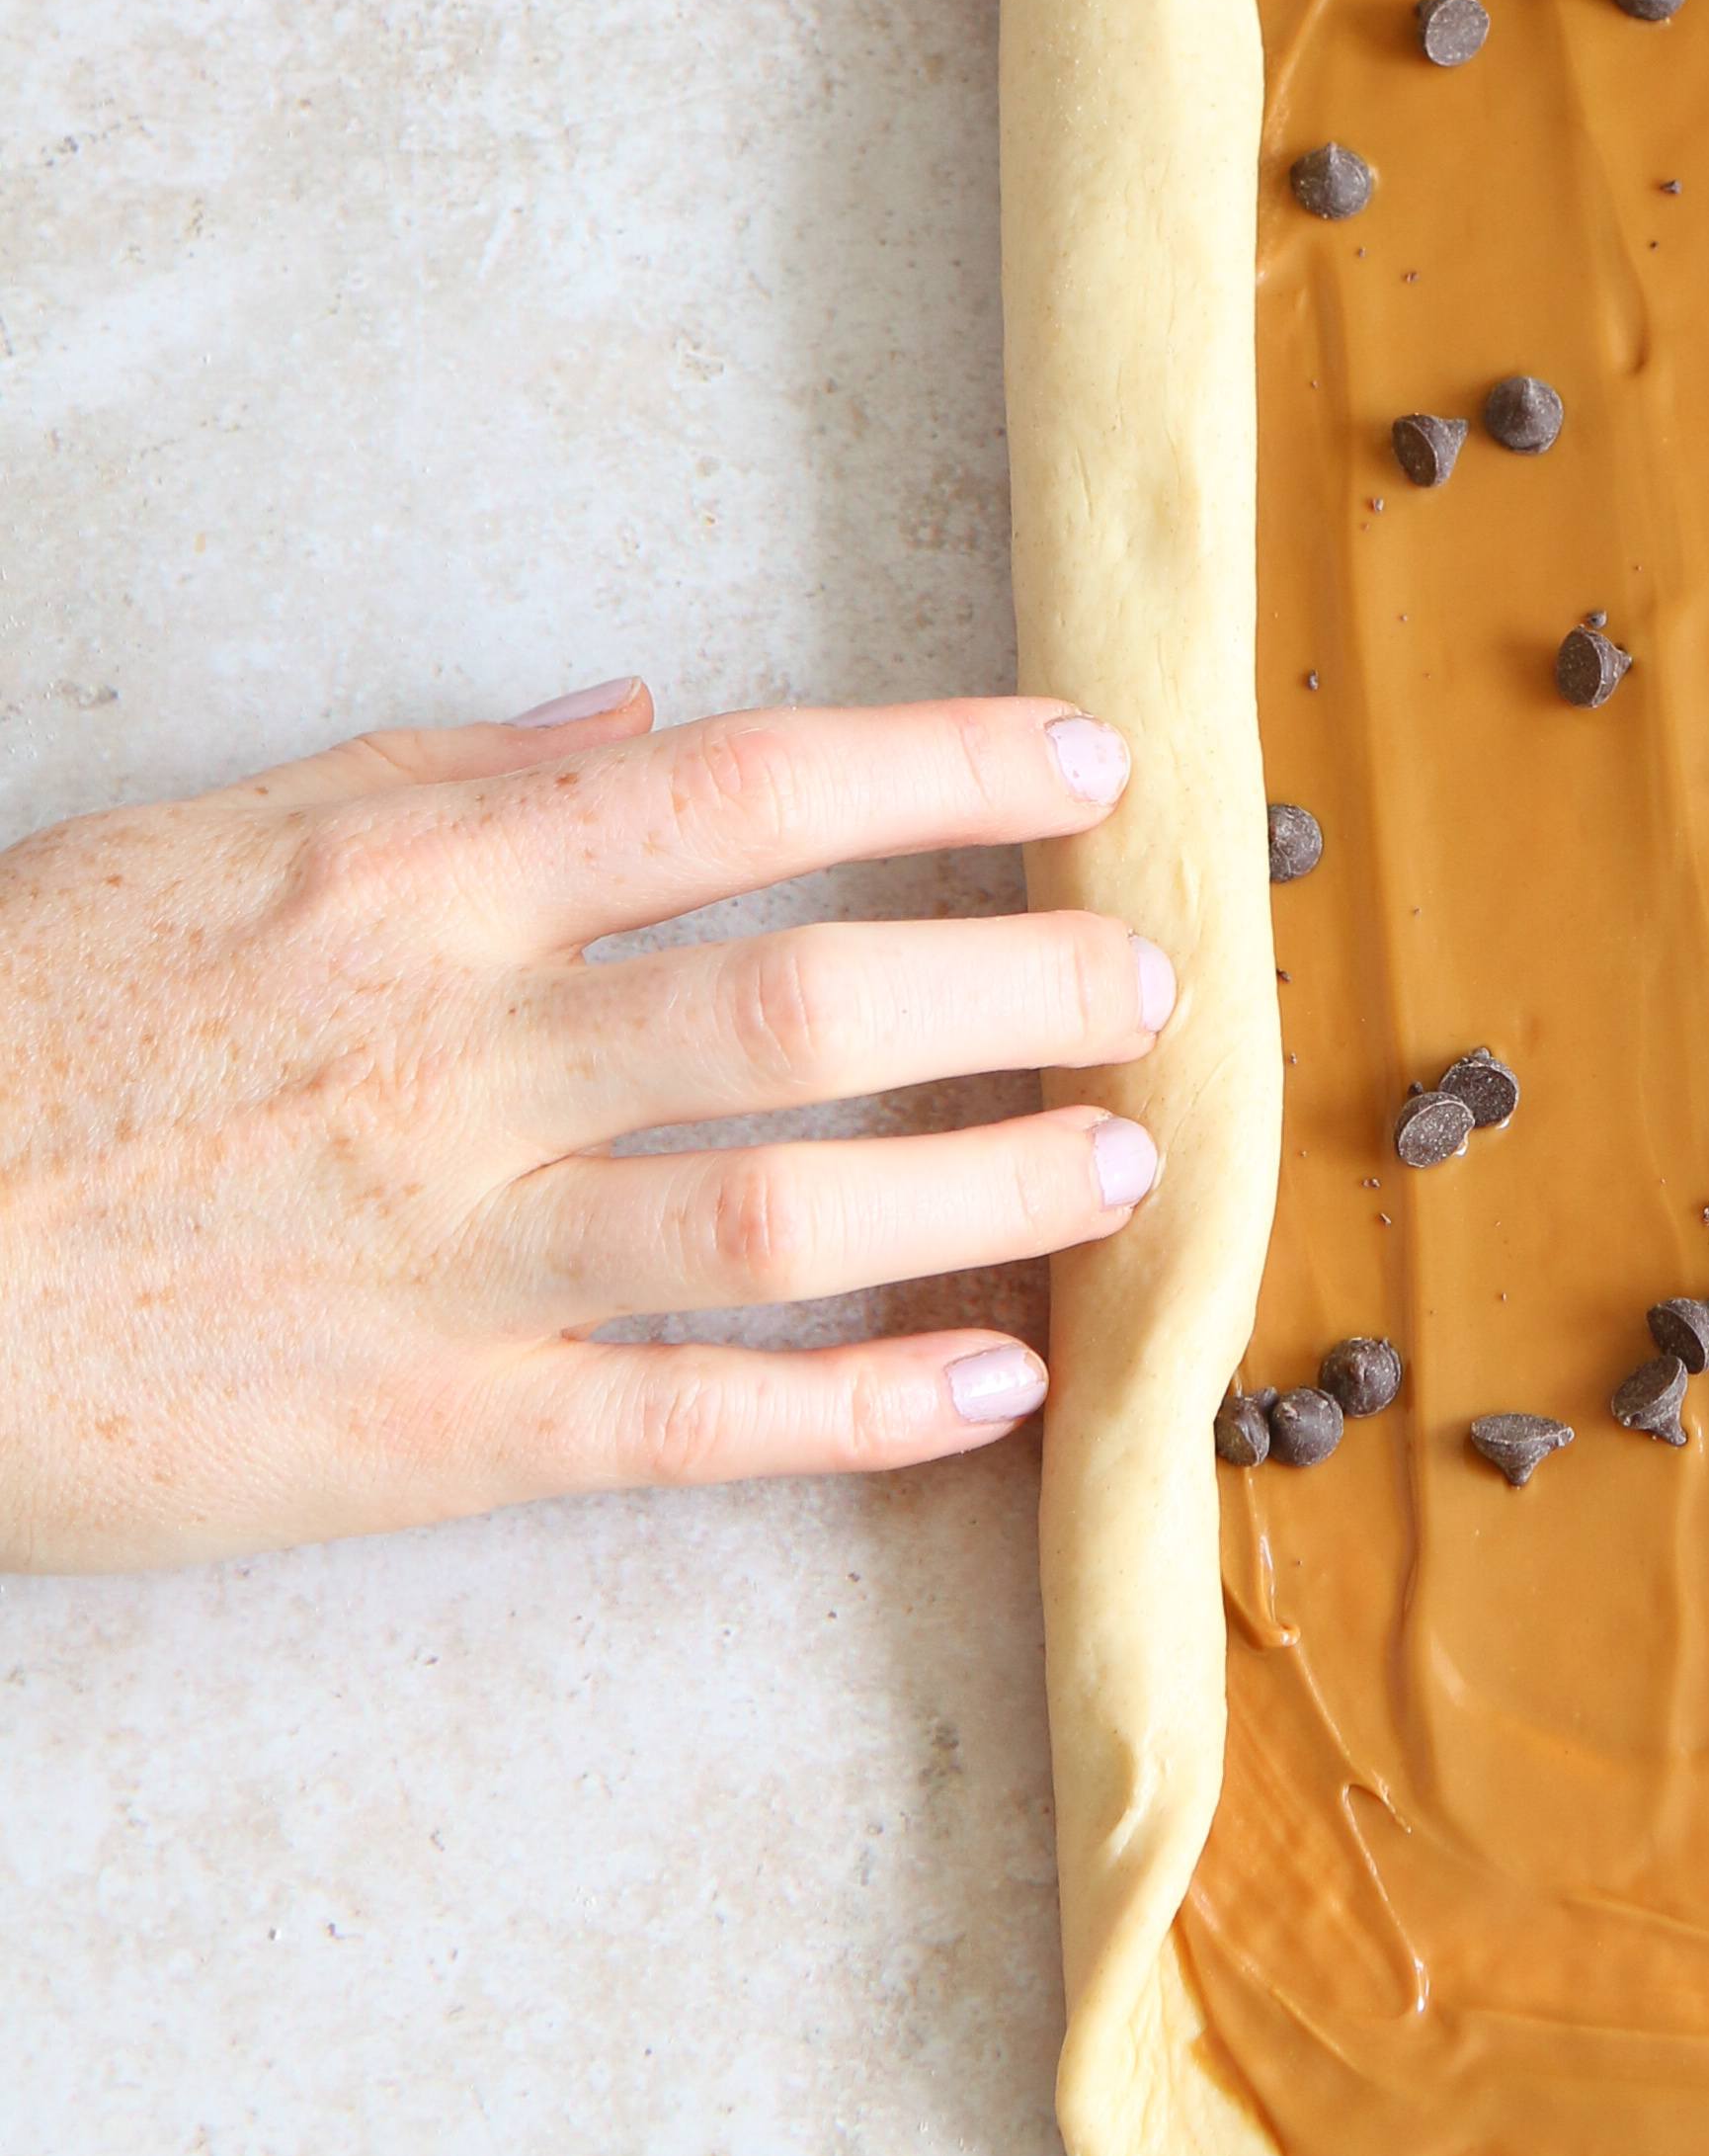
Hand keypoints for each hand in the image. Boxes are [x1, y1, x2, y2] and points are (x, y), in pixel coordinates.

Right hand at [0, 681, 1168, 1572]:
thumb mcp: (214, 839)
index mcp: (419, 888)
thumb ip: (443, 780)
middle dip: (1016, 985)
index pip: (744, 792)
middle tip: (1151, 979)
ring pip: (787, 1218)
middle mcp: (466, 1060)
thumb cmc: (24, 1026)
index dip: (941, 769)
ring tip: (1121, 1165)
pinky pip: (692, 1427)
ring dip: (984, 1189)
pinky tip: (997, 1390)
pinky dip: (861, 1414)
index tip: (1086, 761)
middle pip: (810, 1005)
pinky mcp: (439, 1436)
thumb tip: (642, 719)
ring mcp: (460, 1257)